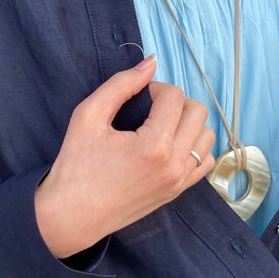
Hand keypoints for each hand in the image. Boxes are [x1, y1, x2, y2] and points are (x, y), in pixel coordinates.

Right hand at [35, 55, 216, 258]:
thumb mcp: (88, 116)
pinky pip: (205, 161)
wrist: (72, 215)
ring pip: (206, 136)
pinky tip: (170, 144)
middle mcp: (173, 165)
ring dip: (188, 123)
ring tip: (161, 125)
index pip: (174, 97)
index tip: (137, 96)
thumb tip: (151, 62)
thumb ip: (121, 84)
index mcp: (153, 146)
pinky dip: (194, 146)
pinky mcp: (177, 192)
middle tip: (150, 108)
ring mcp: (178, 181)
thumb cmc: (75, 165)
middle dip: (175, 101)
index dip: (154, 88)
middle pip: (197, 112)